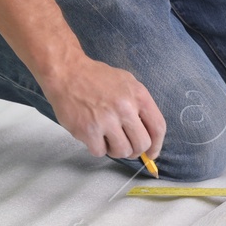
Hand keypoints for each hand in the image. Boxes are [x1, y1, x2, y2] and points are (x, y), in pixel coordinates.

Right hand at [41, 57, 166, 160]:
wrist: (67, 72)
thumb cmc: (96, 78)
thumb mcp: (127, 83)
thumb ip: (139, 105)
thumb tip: (147, 133)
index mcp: (138, 95)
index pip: (158, 127)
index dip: (157, 145)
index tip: (151, 153)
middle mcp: (125, 108)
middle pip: (142, 144)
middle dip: (134, 151)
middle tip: (125, 146)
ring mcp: (107, 120)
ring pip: (122, 151)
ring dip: (115, 150)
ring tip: (107, 138)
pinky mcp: (88, 130)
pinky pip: (100, 152)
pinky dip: (97, 148)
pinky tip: (93, 135)